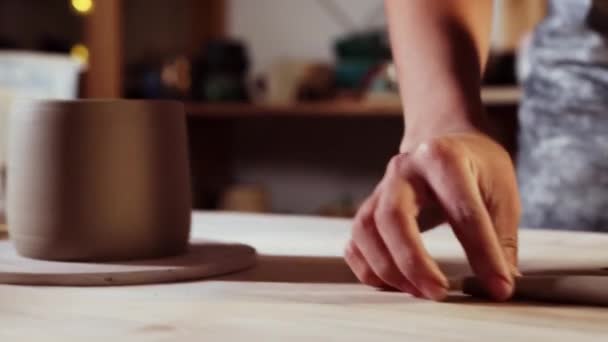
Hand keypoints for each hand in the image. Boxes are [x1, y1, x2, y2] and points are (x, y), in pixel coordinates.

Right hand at [344, 130, 519, 300]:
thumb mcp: (502, 193)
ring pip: (366, 230)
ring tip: (418, 292)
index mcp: (443, 157)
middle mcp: (404, 169)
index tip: (499, 287)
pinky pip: (355, 242)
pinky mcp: (369, 207)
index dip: (482, 254)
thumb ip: (501, 239)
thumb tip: (501, 285)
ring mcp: (380, 187)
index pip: (462, 211)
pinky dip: (368, 269)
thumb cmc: (476, 168)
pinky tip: (394, 284)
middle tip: (439, 293)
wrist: (444, 142)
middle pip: (392, 217)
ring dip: (388, 268)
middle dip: (413, 262)